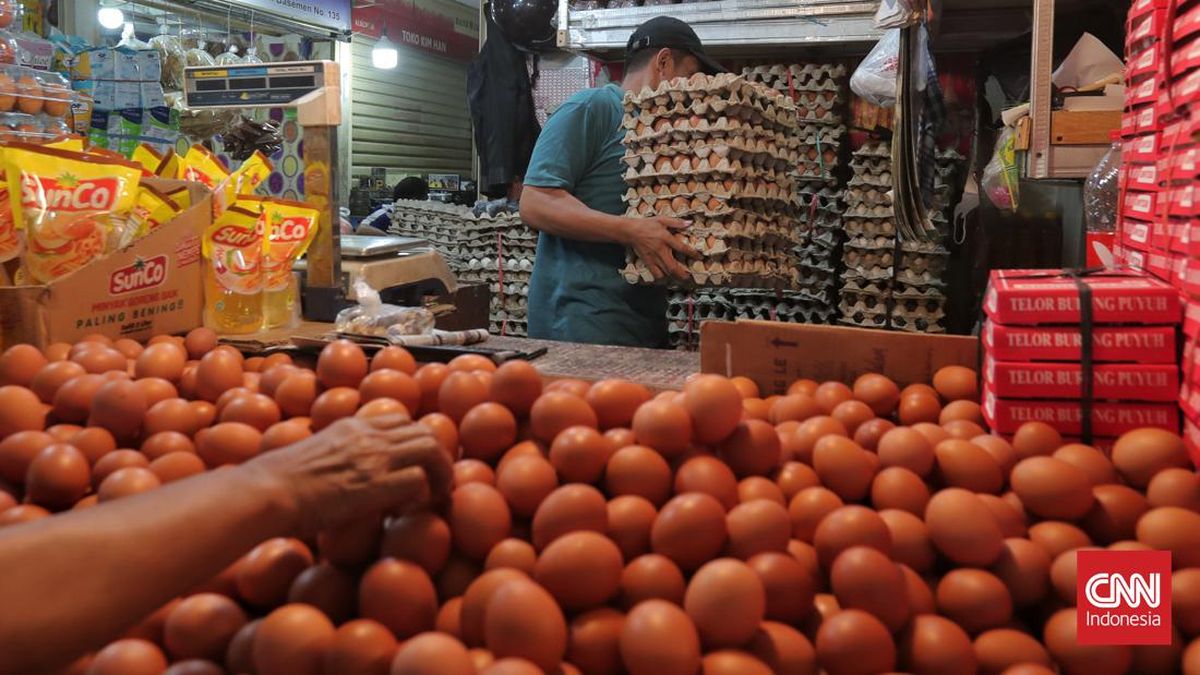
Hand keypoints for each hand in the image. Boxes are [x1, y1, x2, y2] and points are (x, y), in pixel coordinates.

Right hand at [244, 414, 451, 534]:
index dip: (416, 442)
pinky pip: (419, 481)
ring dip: (442, 475)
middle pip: (425, 432)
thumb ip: (331, 458)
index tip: (418, 464)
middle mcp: (368, 436)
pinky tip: (413, 512)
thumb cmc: (274, 483)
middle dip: (440, 458)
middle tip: (439, 484)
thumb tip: (335, 476)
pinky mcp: (376, 484)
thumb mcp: (309, 457)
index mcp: (351, 426)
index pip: (400, 420)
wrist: (265, 492)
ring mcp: (374, 458)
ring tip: (437, 497)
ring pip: (432, 450)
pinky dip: (424, 497)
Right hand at [623, 216, 699, 280]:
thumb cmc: (646, 224)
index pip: (682, 247)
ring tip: (680, 279)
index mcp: (665, 238)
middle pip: (673, 266)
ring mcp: (653, 258)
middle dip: (682, 274)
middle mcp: (660, 250)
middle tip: (690, 277)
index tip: (699, 257)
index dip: (692, 253)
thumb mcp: (662, 220)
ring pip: (665, 272)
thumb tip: (690, 223)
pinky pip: (655, 273)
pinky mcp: (647, 262)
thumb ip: (677, 222)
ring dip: (674, 277)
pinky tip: (666, 278)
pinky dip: (661, 278)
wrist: (630, 231)